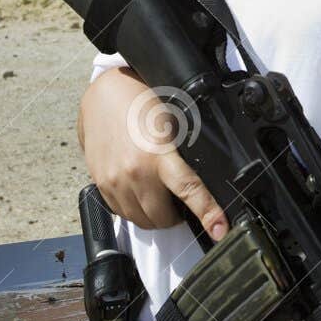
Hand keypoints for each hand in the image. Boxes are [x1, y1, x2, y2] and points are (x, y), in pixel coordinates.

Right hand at [78, 67, 228, 238]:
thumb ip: (184, 151)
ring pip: (141, 220)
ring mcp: (114, 180)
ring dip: (155, 216)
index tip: (219, 230)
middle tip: (182, 203)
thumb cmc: (142, 101)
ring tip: (160, 196)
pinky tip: (140, 192)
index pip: (188, 189)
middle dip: (176, 216)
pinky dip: (135, 210)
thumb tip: (207, 173)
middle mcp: (134, 172)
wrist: (105, 91)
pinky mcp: (100, 183)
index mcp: (158, 153)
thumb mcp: (173, 120)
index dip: (208, 213)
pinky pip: (121, 213)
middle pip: (162, 217)